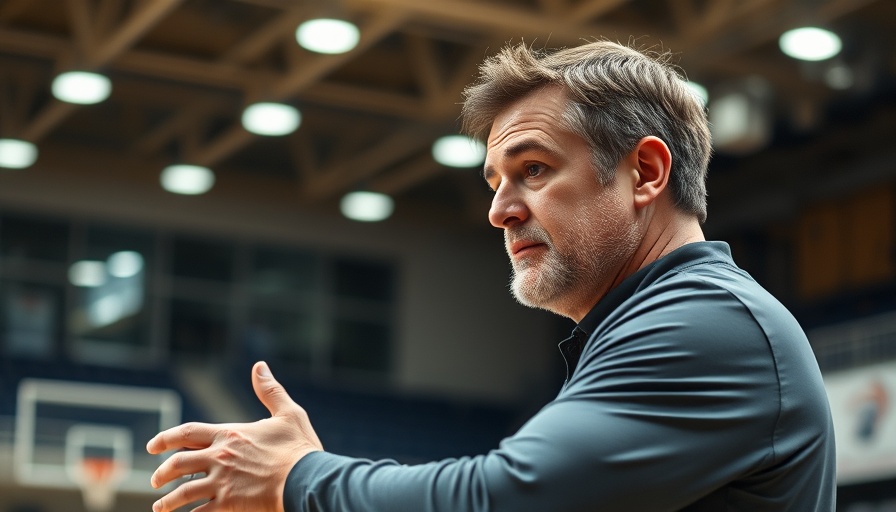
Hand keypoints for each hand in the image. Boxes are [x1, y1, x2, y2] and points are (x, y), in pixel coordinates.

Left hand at [146, 361, 322, 511]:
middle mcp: (220, 457)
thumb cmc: (299, 448)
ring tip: (160, 507)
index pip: (188, 432)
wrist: (307, 479)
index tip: (152, 446)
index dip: (166, 438)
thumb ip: (270, 390)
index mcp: (230, 434)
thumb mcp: (288, 413)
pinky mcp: (228, 504)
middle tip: (155, 480)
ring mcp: (222, 482)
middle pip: (178, 463)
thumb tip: (259, 367)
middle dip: (162, 473)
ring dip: (168, 501)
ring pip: (183, 492)